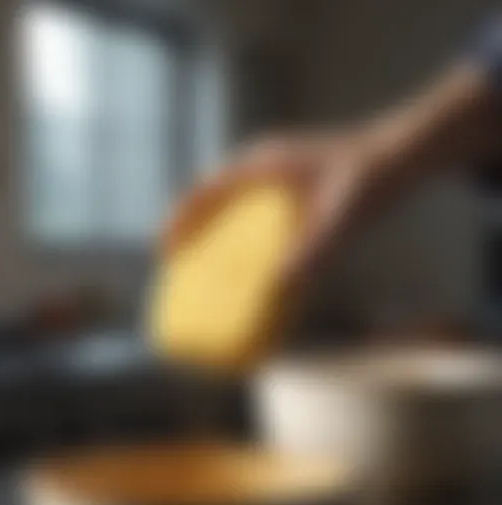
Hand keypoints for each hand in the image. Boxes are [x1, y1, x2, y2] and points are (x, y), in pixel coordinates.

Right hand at [162, 128, 400, 287]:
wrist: (398, 160)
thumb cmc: (368, 179)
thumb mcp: (341, 215)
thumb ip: (314, 248)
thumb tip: (278, 287)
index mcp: (260, 165)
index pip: (205, 190)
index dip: (179, 220)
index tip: (164, 250)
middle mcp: (259, 173)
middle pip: (207, 201)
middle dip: (186, 232)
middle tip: (172, 266)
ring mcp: (270, 185)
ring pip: (224, 210)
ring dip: (206, 236)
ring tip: (194, 270)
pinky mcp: (283, 198)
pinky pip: (246, 218)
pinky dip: (232, 238)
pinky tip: (236, 266)